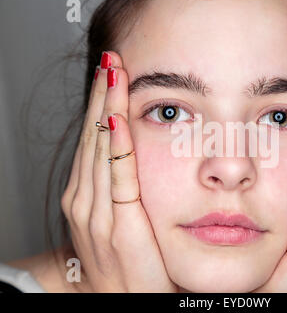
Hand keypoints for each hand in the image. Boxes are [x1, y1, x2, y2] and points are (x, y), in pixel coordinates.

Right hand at [61, 51, 177, 291]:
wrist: (124, 301)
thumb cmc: (128, 260)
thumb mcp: (122, 218)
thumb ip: (127, 186)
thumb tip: (136, 154)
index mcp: (88, 194)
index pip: (96, 138)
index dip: (102, 103)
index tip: (111, 74)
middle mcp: (86, 198)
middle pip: (95, 136)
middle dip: (102, 96)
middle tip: (111, 60)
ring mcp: (97, 211)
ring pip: (102, 150)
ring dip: (107, 109)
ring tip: (114, 74)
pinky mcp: (118, 226)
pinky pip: (118, 179)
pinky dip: (117, 148)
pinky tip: (118, 120)